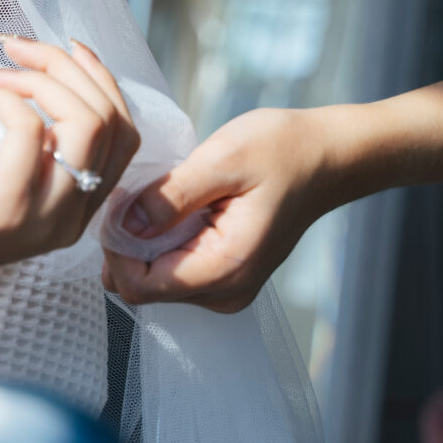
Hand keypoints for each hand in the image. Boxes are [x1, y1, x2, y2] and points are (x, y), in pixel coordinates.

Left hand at [0, 37, 141, 347]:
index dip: (102, 81)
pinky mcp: (0, 211)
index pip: (124, 134)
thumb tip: (54, 74)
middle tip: (16, 49)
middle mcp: (69, 218)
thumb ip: (38, 142)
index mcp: (75, 208)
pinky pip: (31, 133)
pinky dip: (8, 102)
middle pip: (110, 122)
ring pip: (87, 125)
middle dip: (67, 68)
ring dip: (44, 80)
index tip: (66, 48)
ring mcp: (40, 218)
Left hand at [100, 106, 340, 313]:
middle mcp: (226, 291)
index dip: (115, 250)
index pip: (141, 287)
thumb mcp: (223, 159)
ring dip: (142, 242)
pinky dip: (160, 241)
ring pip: (155, 280)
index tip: (116, 205)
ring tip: (157, 197)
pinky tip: (171, 208)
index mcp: (226, 266)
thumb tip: (123, 225)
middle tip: (131, 195)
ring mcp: (227, 288)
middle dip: (125, 245)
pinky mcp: (226, 276)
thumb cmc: (280, 150)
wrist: (326, 158)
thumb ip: (171, 196)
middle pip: (144, 287)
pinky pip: (174, 269)